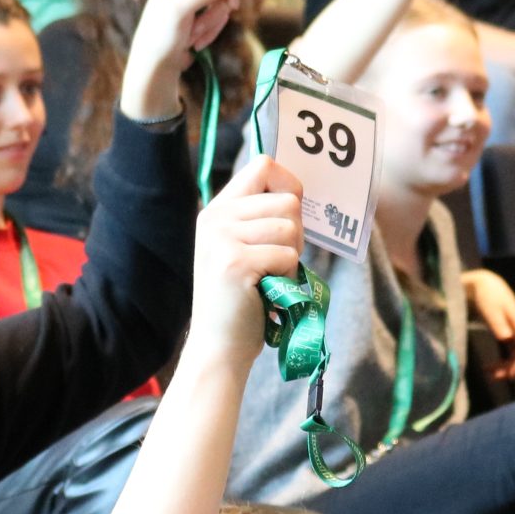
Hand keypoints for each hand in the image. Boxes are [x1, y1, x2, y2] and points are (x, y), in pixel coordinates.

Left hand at [119, 0, 244, 122]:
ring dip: (211, 24)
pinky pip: (218, 16)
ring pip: (221, 3)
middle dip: (215, 11)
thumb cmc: (161, 36)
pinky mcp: (198, 13)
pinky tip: (196, 42)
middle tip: (199, 28)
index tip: (232, 5)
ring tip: (193, 37)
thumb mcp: (182, 10)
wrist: (156, 65)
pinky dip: (211, 31)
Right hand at [184, 155, 303, 374]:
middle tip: (277, 263)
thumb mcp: (244, 250)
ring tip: (271, 279)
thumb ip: (262, 219)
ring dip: (292, 258)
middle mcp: (216, 218)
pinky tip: (267, 291)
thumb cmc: (242, 302)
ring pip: (290, 227)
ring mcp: (222, 239)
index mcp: (218, 210)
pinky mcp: (234, 262)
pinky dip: (287, 277)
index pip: (264, 164)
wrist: (219, 348)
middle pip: (287, 199)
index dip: (289, 184)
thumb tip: (298, 194)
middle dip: (296, 233)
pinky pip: (286, 254)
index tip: (291, 216)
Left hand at [463, 267, 514, 384]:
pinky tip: (489, 367)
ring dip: (505, 367)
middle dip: (511, 369)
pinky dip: (502, 362)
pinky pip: (511, 353)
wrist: (485, 285)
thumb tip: (507, 339)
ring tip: (490, 374)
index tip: (509, 375)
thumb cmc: (487, 295)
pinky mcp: (511, 335)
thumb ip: (498, 323)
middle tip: (494, 377)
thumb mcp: (490, 308)